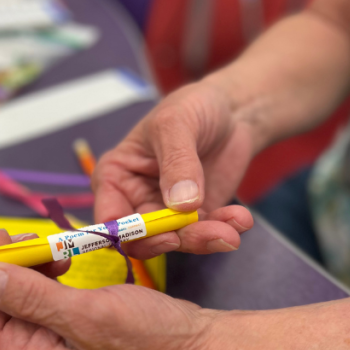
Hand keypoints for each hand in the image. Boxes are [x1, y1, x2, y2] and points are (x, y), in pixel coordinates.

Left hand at [0, 230, 221, 349]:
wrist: (198, 347)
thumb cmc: (151, 338)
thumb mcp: (88, 315)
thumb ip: (30, 297)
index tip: (3, 236)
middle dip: (5, 264)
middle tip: (35, 238)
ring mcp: (45, 343)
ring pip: (12, 293)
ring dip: (26, 265)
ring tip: (56, 251)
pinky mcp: (63, 329)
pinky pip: (36, 295)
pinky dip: (43, 272)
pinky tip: (64, 262)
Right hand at [92, 81, 254, 259]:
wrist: (233, 110)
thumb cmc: (192, 107)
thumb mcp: (177, 124)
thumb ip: (177, 163)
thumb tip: (180, 206)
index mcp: (115, 177)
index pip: (109, 217)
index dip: (126, 234)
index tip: (159, 235)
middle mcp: (134, 200)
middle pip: (142, 237)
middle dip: (174, 239)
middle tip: (207, 233)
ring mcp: (164, 213)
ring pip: (175, 242)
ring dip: (204, 239)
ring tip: (233, 227)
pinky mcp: (195, 218)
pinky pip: (203, 236)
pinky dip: (224, 231)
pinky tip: (241, 218)